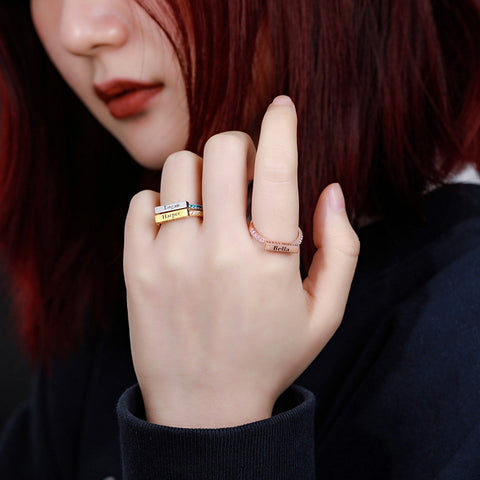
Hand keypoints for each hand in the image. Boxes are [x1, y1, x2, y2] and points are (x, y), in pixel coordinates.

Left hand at [123, 96, 359, 427]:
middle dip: (239, 145)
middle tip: (245, 169)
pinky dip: (161, 202)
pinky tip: (177, 227)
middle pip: (223, 150)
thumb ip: (340, 248)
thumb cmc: (269, 357)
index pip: (278, 168)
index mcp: (270, 260)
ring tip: (210, 202)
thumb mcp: (324, 313)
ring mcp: (170, 258)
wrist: (205, 408)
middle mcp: (218, 250)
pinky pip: (141, 203)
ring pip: (178, 168)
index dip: (281, 126)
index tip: (282, 105)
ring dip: (200, 171)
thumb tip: (331, 190)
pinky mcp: (134, 269)